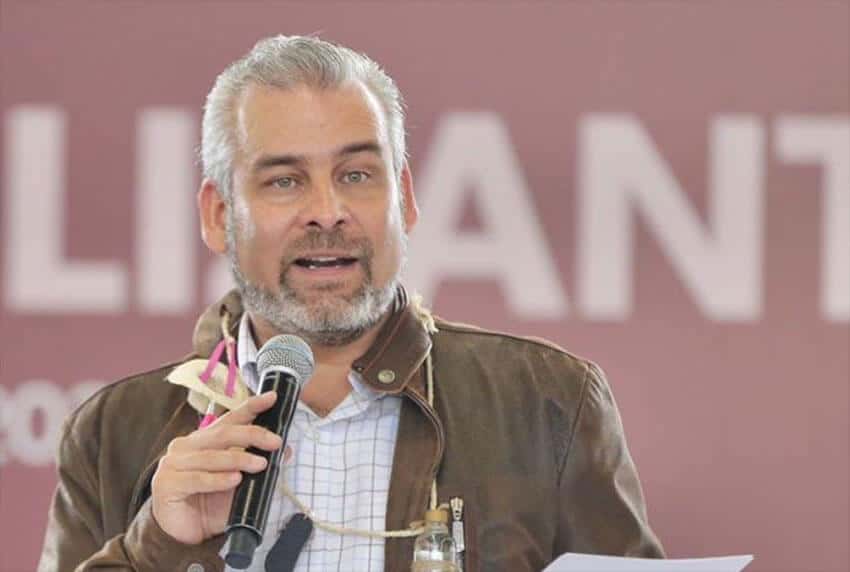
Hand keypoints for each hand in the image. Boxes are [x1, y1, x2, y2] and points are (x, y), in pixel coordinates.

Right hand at [151, 392, 286, 544]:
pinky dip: (218, 479)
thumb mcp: (239, 481)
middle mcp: (186, 446)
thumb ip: (256, 464)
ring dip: (239, 459)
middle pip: (222, 434)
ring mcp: (173, 464)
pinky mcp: (166, 484)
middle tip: (275, 442)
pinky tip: (234, 480)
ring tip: (261, 465)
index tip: (272, 398)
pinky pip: (197, 479)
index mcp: (203, 440)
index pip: (230, 419)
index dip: (251, 407)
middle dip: (252, 435)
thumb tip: (286, 450)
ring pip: (212, 457)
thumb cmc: (210, 503)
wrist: (183, 533)